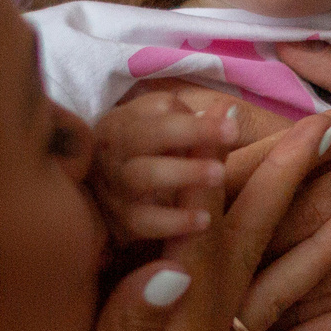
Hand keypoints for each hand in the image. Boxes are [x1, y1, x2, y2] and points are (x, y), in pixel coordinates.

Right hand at [88, 87, 241, 242]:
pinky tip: (205, 220)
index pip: (158, 109)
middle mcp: (113, 150)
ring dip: (183, 172)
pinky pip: (145, 221)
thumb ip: (195, 125)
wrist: (99, 207)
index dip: (197, 119)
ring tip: (219, 174)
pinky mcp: (118, 222)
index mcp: (124, 121)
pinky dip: (174, 220)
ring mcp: (113, 186)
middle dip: (190, 133)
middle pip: (146, 135)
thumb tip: (229, 111)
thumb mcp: (161, 137)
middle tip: (231, 136)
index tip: (231, 126)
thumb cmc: (144, 161)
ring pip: (143, 175)